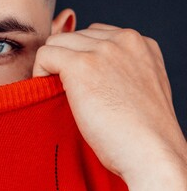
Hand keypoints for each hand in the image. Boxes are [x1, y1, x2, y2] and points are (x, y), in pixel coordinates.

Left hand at [32, 23, 186, 190]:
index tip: (80, 81)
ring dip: (52, 65)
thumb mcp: (139, 89)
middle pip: (74, 36)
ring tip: (59, 93)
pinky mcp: (81, 65)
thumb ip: (120, 70)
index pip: (95, 35)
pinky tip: (48, 91)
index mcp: (141, 44)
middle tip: (67, 90)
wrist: (151, 156)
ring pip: (57, 42)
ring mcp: (103, 50)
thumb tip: (89, 70)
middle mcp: (124, 40)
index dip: (81, 56)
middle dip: (66, 60)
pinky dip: (40, 72)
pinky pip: (45, 54)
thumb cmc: (142, 135)